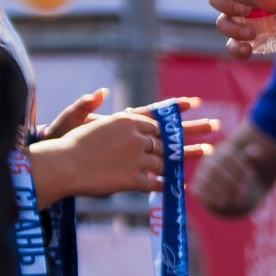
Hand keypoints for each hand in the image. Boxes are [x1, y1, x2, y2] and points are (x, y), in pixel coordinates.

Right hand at [30, 92, 215, 204]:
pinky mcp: (132, 179)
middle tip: (214, 126)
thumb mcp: (80, 118)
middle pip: (169, 135)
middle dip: (193, 131)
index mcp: (125, 121)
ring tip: (206, 151)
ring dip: (187, 156)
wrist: (61, 165)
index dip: (177, 110)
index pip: (157, 114)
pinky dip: (167, 183)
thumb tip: (101, 92)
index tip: (195, 104)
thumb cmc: (68, 142)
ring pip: (166, 159)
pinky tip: (180, 183)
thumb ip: (93, 106)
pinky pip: (155, 182)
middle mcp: (135, 137)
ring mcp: (135, 158)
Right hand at [192, 122, 275, 215]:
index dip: (239, 166)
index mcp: (221, 152)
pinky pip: (199, 192)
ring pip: (206, 180)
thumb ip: (253, 157)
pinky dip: (211, 197)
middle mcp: (207, 161)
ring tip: (236, 198)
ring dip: (222, 190)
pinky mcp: (196, 188)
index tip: (251, 176)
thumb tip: (256, 151)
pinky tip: (224, 203)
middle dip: (230, 180)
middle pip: (215, 168)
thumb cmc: (242, 175)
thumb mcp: (249, 165)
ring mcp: (200, 175)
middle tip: (243, 191)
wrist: (230, 188)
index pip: (227, 156)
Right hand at [209, 0, 275, 54]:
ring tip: (252, 34)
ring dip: (232, 30)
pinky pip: (233, 47)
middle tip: (247, 12)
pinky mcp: (253, 41)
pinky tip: (248, 50)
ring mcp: (246, 21)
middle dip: (226, 6)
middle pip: (217, 0)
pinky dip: (235, 50)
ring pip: (223, 24)